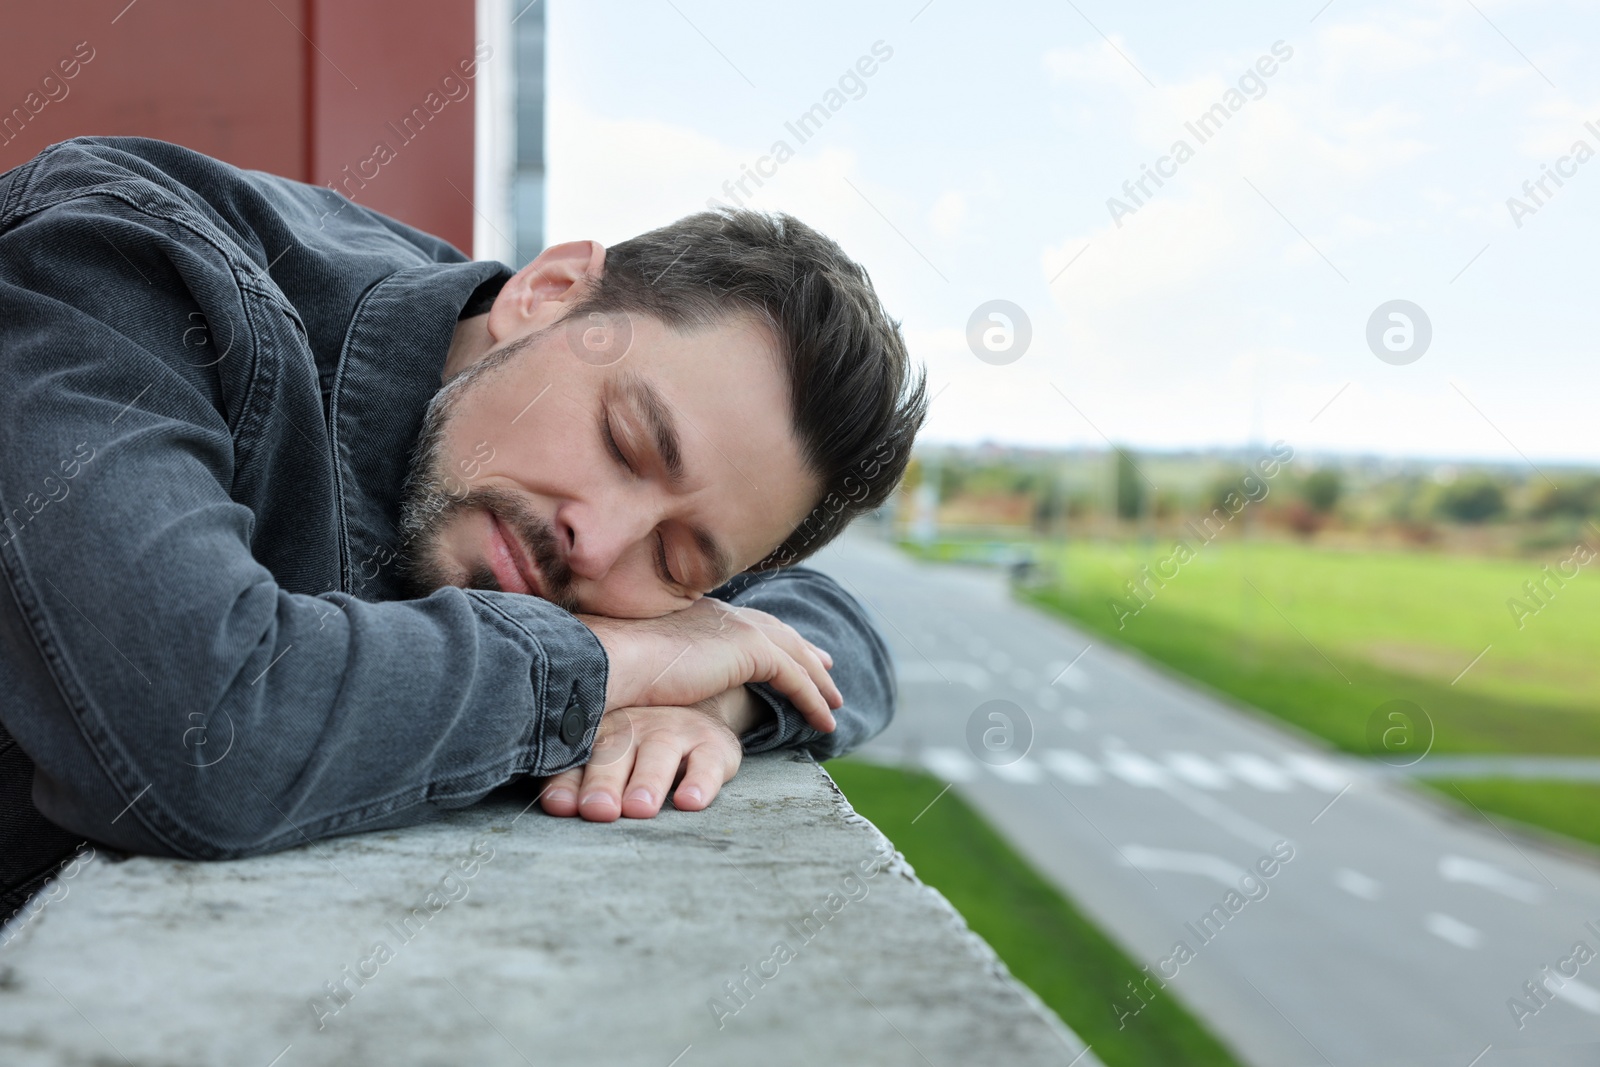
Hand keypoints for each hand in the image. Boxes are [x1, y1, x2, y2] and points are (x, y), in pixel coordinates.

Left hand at [537, 691, 754, 820]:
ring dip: (647, 781)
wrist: (696, 705)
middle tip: (599, 810)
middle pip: (615, 755)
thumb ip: (574, 781)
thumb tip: (556, 806)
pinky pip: (707, 762)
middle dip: (604, 783)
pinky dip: (700, 782)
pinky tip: (690, 801)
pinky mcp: (712, 744)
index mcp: (599, 733)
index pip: (576, 760)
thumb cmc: (634, 745)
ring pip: (659, 753)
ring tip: (639, 808)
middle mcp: (634, 727)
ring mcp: (673, 731)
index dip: (567, 783)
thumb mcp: (604, 758)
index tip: (561, 807)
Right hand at [580, 598, 839, 732]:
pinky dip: (813, 699)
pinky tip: (825, 721)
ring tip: (834, 703)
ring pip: (792, 656)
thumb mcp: (636, 665)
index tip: (787, 648)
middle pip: (776, 632)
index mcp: (696, 612)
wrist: (610, 660)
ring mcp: (737, 628)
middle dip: (804, 650)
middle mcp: (720, 613)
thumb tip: (643, 684)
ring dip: (817, 681)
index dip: (769, 637)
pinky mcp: (750, 651)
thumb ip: (653, 668)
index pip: (743, 624)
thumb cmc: (609, 669)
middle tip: (827, 666)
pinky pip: (794, 679)